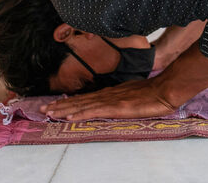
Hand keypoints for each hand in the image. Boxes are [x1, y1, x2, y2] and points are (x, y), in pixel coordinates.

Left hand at [40, 78, 180, 120]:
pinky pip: (93, 111)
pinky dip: (79, 113)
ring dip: (64, 109)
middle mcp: (107, 95)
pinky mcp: (115, 107)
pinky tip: (69, 117)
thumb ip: (121, 100)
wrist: (165, 90)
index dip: (69, 102)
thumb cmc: (153, 94)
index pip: (86, 98)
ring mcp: (110, 100)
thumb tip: (112, 105)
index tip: (55, 104)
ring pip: (82, 105)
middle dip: (60, 105)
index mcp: (111, 93)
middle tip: (42, 109)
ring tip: (48, 112)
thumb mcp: (133, 96)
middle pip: (79, 101)